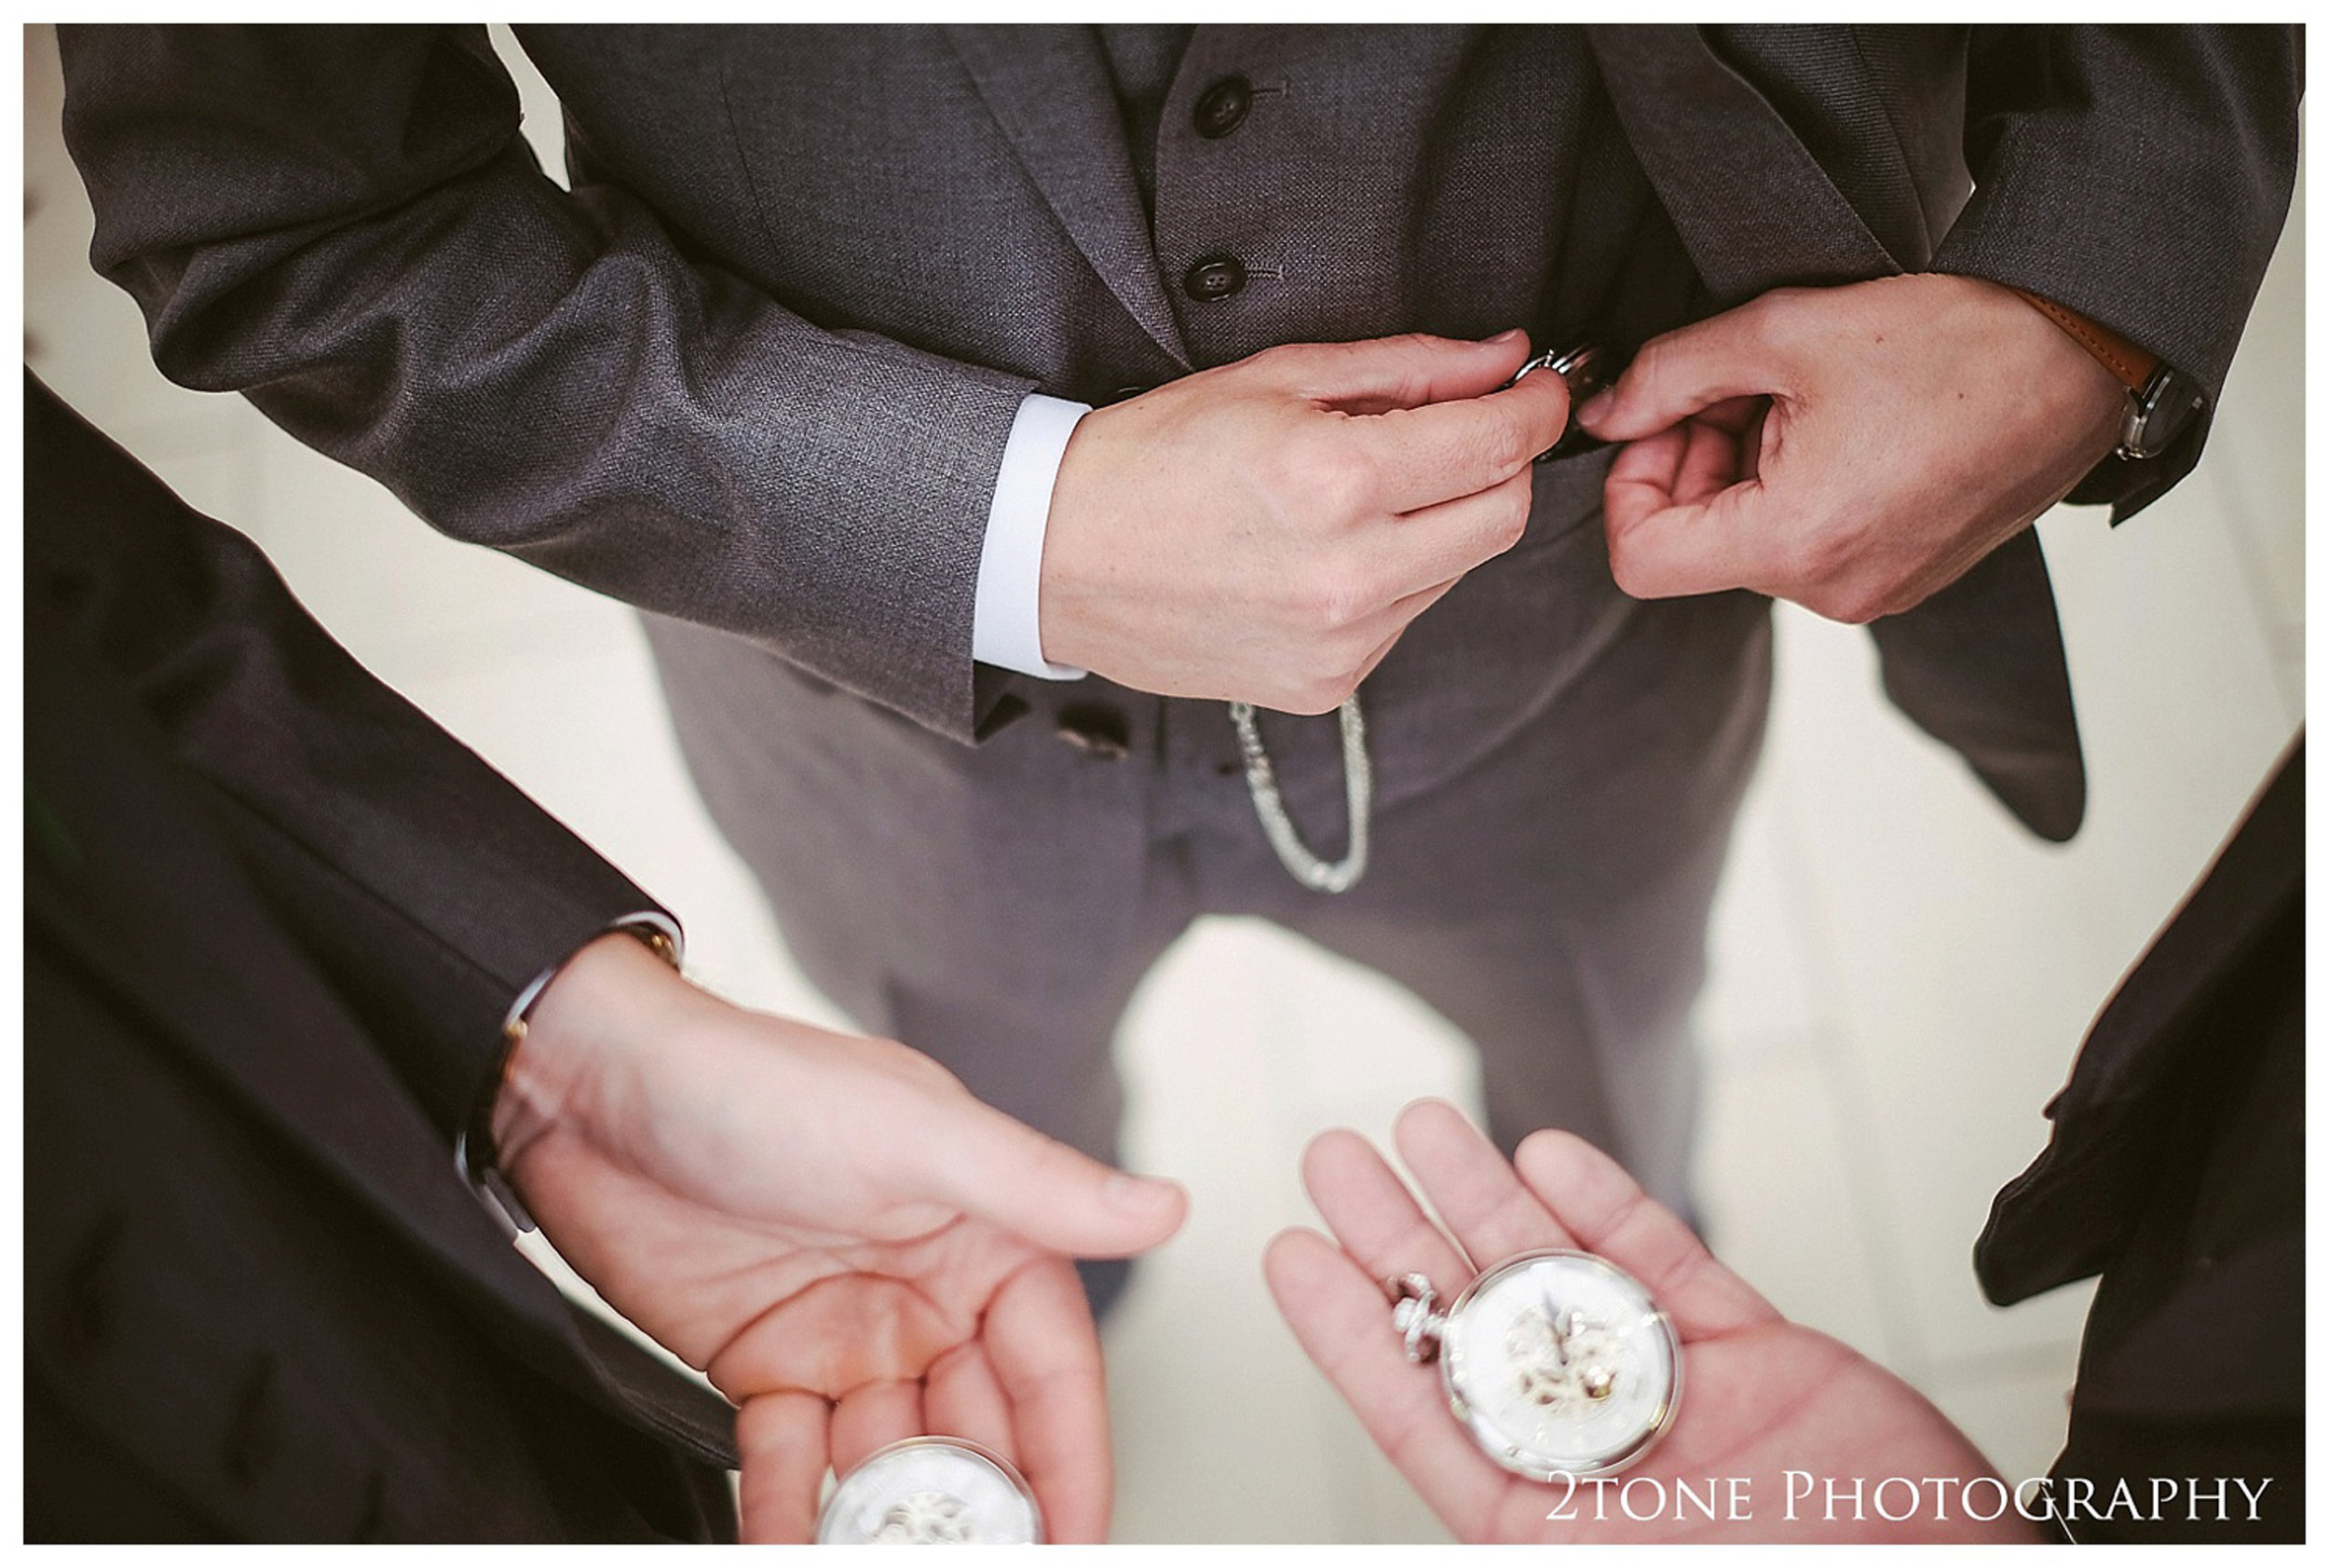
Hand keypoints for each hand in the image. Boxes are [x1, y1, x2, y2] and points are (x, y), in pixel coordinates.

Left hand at [493, 934, 1188, 1541]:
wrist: (593, 1089)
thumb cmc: (754, 1081)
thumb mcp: (913, 1134)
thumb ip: (1039, 1188)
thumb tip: (1161, 1207)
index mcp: (984, 1237)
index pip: (1053, 1369)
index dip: (1073, 1463)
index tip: (1078, 1543)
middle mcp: (925, 1296)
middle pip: (978, 1434)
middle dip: (979, 1513)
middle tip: (966, 1559)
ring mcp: (844, 1338)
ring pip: (887, 1463)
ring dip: (884, 1523)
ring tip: (874, 1556)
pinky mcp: (761, 1368)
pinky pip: (792, 1466)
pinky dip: (791, 1515)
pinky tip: (787, 1547)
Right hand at [1040, 330, 1570, 711]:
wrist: (1055, 558)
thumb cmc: (1154, 455)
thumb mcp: (1276, 377)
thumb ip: (1407, 367)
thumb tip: (1505, 360)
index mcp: (1337, 480)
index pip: (1499, 446)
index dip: (1536, 408)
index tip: (1538, 388)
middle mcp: (1350, 574)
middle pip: (1502, 515)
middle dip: (1502, 463)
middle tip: (1470, 427)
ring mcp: (1341, 642)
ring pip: (1458, 568)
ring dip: (1442, 521)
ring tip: (1363, 491)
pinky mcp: (1326, 685)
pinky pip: (1406, 617)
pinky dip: (1395, 575)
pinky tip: (1328, 551)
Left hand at [1264, 1100, 2037, 1542]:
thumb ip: (1524, 1531)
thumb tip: (1458, 1521)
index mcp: (1548, 1526)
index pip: (1420, 1416)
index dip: (1350, 1335)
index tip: (1289, 1254)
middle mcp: (1601, 1460)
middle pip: (1477, 1328)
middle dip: (1401, 1238)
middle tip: (1330, 1153)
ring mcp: (1681, 1402)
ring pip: (1562, 1278)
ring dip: (1488, 1196)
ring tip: (1415, 1119)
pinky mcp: (1763, 1359)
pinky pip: (1669, 1269)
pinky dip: (1611, 1209)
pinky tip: (1548, 1148)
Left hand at [1575, 273, 2123, 622]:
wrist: (2082, 353)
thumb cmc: (1952, 340)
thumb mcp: (1783, 332)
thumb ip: (1672, 374)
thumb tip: (1606, 412)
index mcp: (1793, 543)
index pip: (1640, 558)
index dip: (1629, 484)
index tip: (1657, 421)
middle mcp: (1830, 591)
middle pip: (1698, 547)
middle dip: (1693, 462)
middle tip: (1735, 385)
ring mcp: (1873, 593)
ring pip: (1753, 542)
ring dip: (1746, 468)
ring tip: (1800, 395)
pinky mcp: (1904, 577)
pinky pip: (1811, 545)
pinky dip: (1797, 487)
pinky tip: (1840, 422)